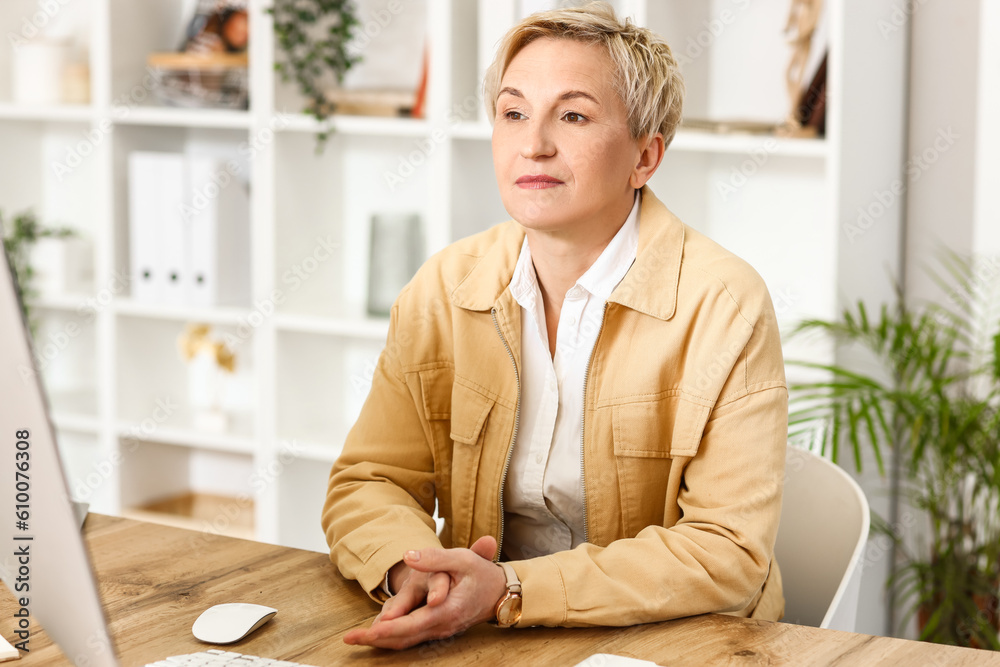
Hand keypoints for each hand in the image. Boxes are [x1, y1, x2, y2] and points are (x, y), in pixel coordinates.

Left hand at [343, 536, 506, 649]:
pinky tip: (378, 637)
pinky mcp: (439, 629)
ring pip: (407, 641)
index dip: (385, 630)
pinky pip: (413, 638)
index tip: (363, 632)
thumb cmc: (482, 574)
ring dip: (382, 641)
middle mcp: (442, 626)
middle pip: (404, 638)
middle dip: (375, 640)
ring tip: (357, 639)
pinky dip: (394, 639)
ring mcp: (441, 631)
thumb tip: (408, 556)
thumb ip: (435, 558)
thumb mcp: (462, 559)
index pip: (409, 625)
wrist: (503, 593)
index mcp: (446, 611)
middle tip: (349, 639)